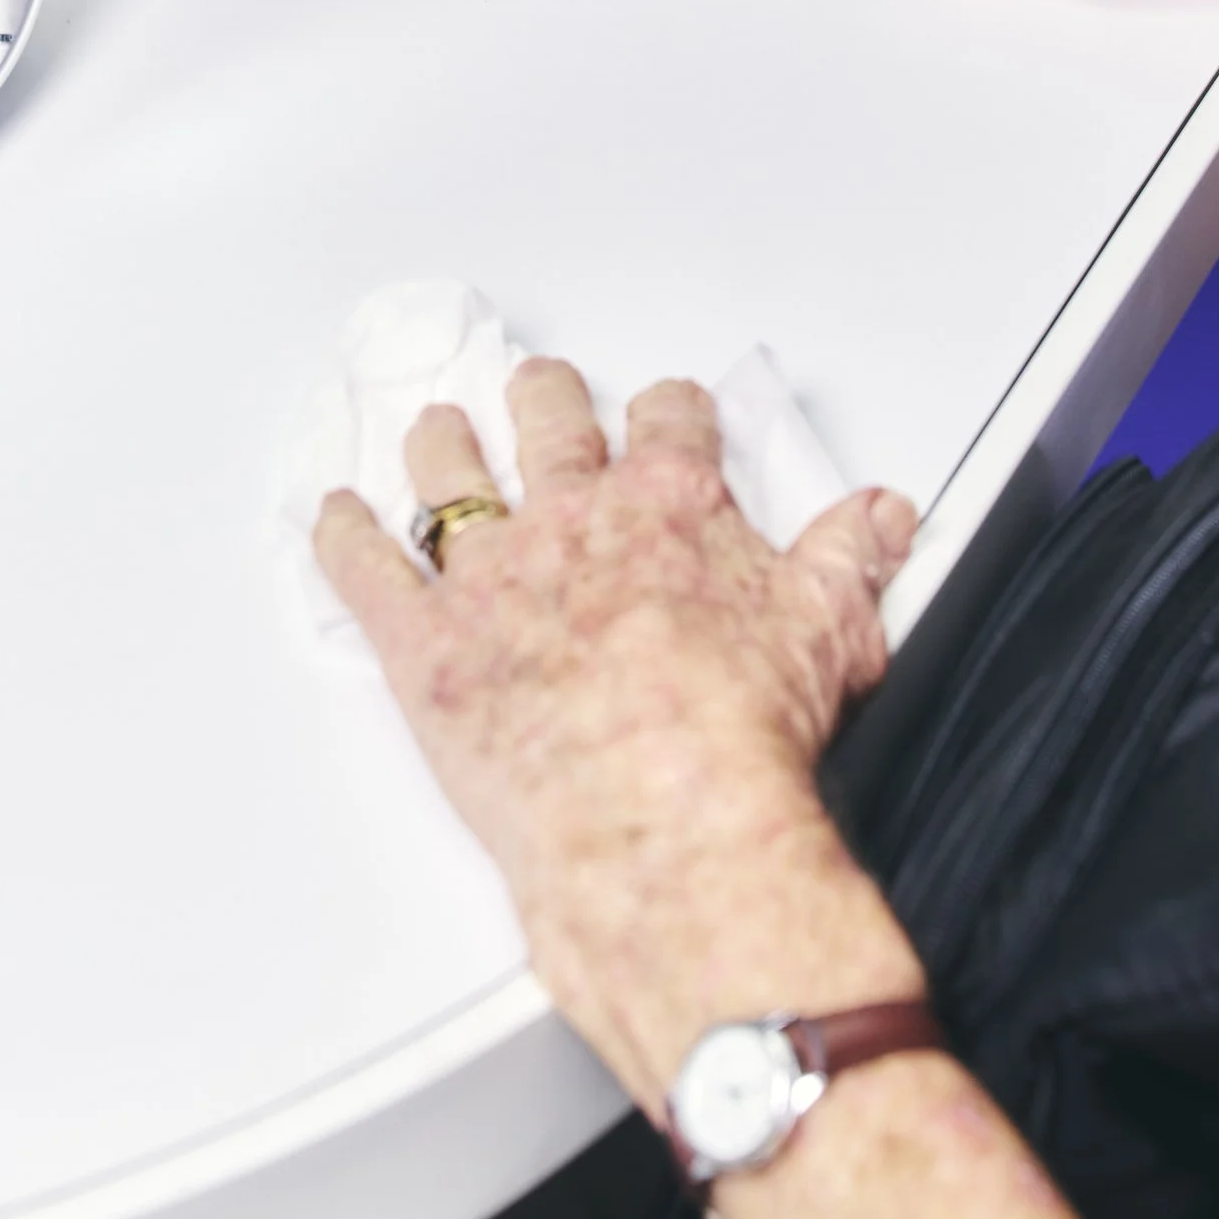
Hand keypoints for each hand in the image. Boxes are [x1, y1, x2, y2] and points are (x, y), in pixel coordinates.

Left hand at [316, 361, 920, 1111]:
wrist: (664, 825)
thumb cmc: (743, 737)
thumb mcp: (830, 631)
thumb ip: (851, 558)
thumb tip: (884, 515)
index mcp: (670, 507)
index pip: (669, 422)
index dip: (669, 413)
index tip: (667, 414)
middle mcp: (574, 521)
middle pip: (548, 423)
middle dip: (543, 401)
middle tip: (538, 393)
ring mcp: (492, 579)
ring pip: (449, 477)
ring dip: (440, 446)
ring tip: (435, 430)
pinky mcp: (427, 649)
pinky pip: (366, 572)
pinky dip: (342, 539)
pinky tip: (334, 517)